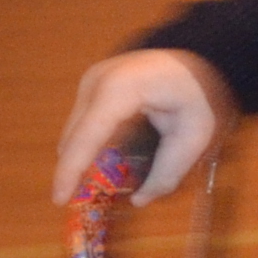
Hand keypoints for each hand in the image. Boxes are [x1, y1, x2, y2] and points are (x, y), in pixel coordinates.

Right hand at [55, 49, 234, 204]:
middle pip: (74, 136)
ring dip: (84, 158)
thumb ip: (168, 172)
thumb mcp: (195, 135)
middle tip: (90, 198)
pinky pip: (82, 124)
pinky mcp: (91, 85)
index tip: (59, 199)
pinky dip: (90, 145)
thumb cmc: (198, 93)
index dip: (70, 169)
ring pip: (74, 132)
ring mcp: (91, 80)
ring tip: (109, 175)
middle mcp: (97, 80)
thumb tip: (138, 201)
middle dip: (77, 170)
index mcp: (121, 89)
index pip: (88, 134)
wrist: (197, 57)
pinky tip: (109, 157)